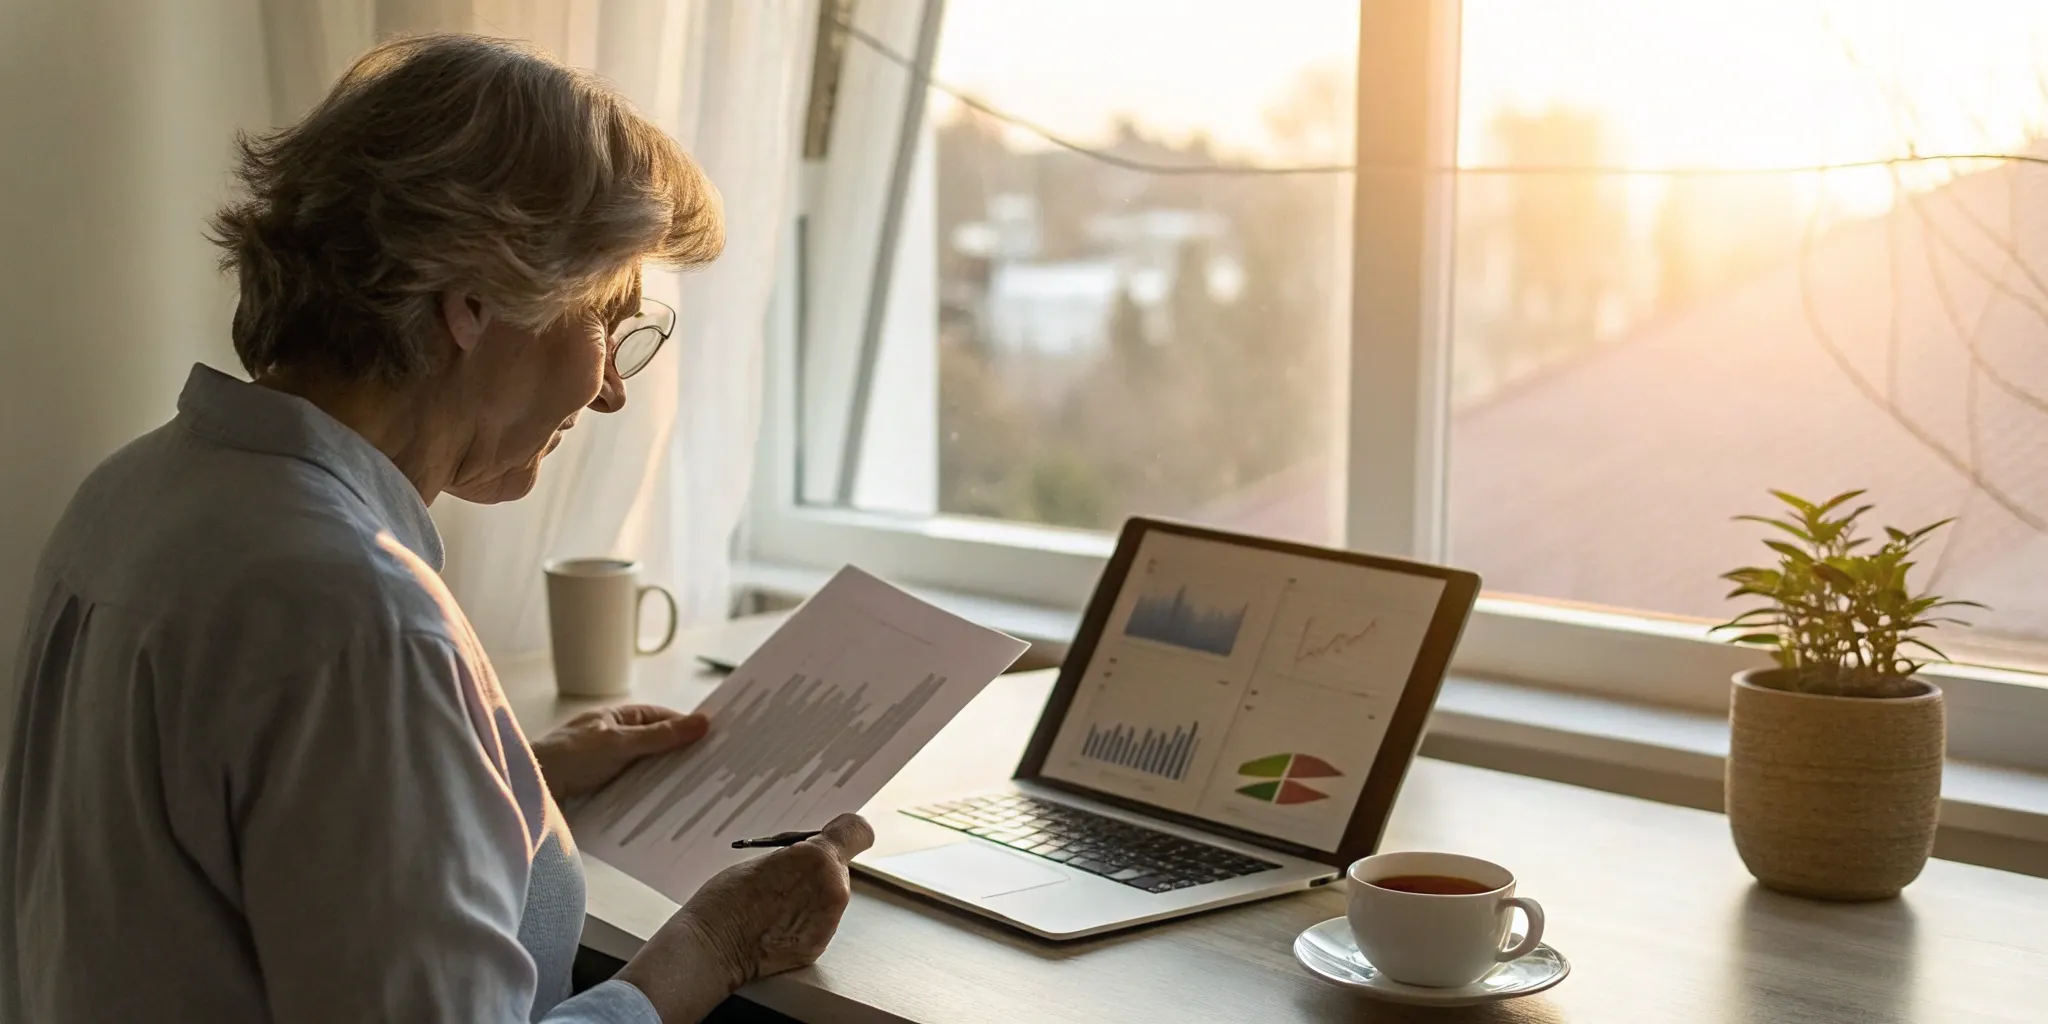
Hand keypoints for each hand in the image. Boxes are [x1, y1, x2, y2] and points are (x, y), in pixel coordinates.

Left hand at [530, 704, 707, 800]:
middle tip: (712, 772)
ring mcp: (607, 766)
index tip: (715, 741)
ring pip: (646, 771)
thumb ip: (660, 736)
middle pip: (656, 746)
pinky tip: (666, 810)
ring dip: (664, 781)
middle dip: (679, 757)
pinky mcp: (601, 790)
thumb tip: (703, 722)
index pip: (661, 718)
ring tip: (697, 794)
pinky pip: (632, 791)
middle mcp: (613, 740)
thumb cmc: (570, 757)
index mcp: (617, 719)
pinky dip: (648, 798)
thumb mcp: (620, 743)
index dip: (686, 727)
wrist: (530, 790)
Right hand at [618, 813, 874, 1016]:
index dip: (844, 833)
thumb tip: (813, 853)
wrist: (711, 947)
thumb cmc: (727, 899)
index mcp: (819, 857)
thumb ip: (800, 853)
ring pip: (830, 897)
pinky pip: (820, 924)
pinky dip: (803, 922)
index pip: (858, 832)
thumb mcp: (768, 857)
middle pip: (839, 868)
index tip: (832, 836)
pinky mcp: (819, 946)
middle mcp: (833, 889)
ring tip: (775, 903)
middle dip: (818, 870)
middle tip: (785, 877)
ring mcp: (829, 921)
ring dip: (812, 896)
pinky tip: (776, 925)